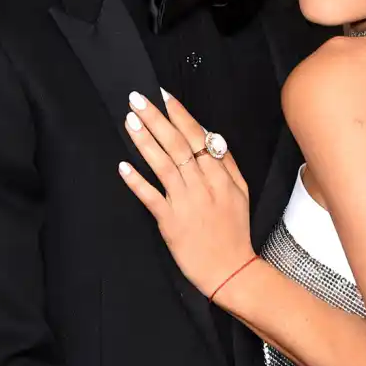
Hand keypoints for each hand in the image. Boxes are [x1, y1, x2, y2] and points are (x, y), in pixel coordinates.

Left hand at [119, 91, 253, 298]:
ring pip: (163, 165)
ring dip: (145, 141)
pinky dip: (137, 181)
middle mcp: (203, 185)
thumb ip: (228, 164)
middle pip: (178, 145)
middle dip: (156, 119)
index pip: (198, 138)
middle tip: (137, 98)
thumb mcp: (241, 193)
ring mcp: (186, 203)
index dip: (179, 115)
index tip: (164, 96)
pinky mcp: (170, 222)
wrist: (230, 269)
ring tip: (130, 121)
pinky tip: (123, 166)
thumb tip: (213, 138)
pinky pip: (151, 197)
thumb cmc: (234, 231)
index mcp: (221, 176)